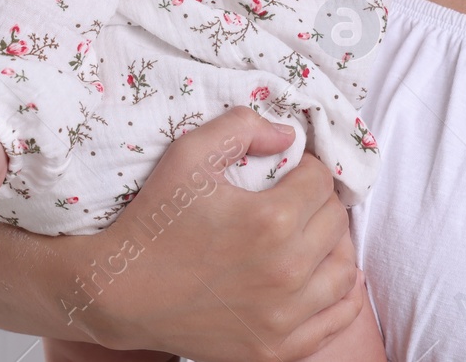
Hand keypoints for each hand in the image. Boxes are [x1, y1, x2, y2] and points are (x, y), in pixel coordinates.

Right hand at [87, 108, 366, 360]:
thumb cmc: (154, 221)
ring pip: (345, 270)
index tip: (289, 172)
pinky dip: (340, 295)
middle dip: (320, 203)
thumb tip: (289, 135)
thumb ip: (241, 127)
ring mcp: (285, 316)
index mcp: (270, 220)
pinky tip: (324, 276)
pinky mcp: (278, 348)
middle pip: (336, 222)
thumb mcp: (187, 154)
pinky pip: (337, 319)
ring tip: (310, 235)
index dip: (307, 168)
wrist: (120, 293)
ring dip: (334, 245)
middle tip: (296, 199)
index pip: (322, 181)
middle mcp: (286, 270)